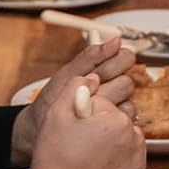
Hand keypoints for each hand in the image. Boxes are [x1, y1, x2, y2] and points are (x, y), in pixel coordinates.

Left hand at [11, 36, 136, 164]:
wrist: (40, 129)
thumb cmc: (53, 99)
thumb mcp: (68, 74)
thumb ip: (91, 56)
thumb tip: (116, 40)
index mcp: (102, 70)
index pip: (126, 58)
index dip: (116, 64)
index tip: (99, 73)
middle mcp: (112, 87)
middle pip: (127, 81)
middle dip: (108, 87)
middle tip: (90, 92)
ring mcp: (115, 108)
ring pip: (129, 102)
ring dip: (110, 106)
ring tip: (89, 109)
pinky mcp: (115, 127)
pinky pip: (125, 122)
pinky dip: (112, 122)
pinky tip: (96, 123)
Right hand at [23, 78, 145, 168]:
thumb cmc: (55, 161)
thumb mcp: (56, 114)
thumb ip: (76, 87)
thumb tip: (92, 78)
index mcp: (117, 120)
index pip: (104, 106)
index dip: (84, 115)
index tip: (74, 129)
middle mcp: (135, 141)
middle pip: (117, 124)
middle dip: (101, 130)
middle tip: (78, 146)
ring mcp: (138, 166)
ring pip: (125, 146)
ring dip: (111, 149)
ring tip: (86, 161)